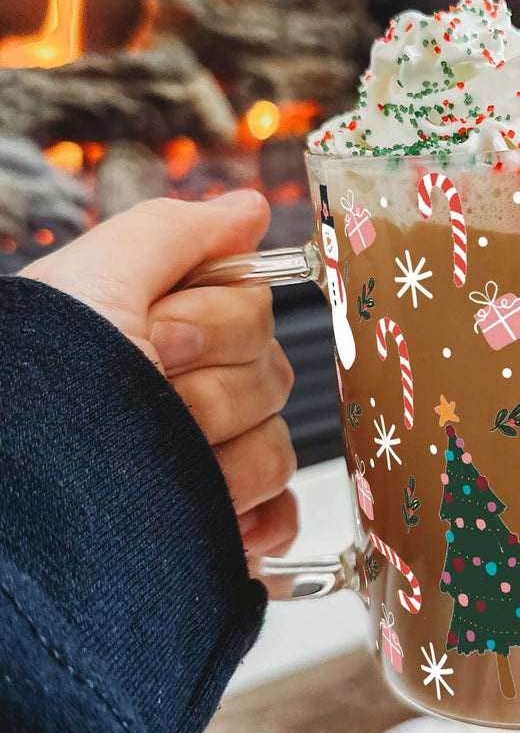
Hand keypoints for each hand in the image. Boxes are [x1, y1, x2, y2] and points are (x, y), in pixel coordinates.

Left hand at [22, 191, 297, 555]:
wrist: (19, 505)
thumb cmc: (36, 394)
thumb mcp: (94, 285)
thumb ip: (174, 232)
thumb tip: (250, 207)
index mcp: (164, 334)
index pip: (253, 309)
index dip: (215, 322)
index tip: (158, 336)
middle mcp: (188, 395)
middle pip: (274, 375)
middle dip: (213, 394)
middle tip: (151, 402)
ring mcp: (207, 466)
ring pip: (277, 447)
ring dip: (227, 462)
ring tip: (161, 474)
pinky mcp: (219, 525)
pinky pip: (279, 513)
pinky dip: (261, 519)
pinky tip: (220, 518)